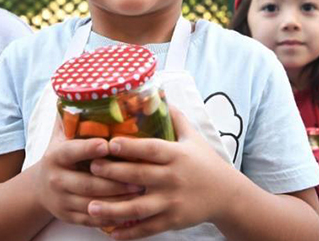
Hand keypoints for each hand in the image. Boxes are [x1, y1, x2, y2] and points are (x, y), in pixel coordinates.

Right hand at [27, 117, 141, 227]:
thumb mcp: (59, 136)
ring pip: (94, 203)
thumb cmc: (60, 156)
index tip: (106, 144)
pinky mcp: (69, 217)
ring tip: (142, 192)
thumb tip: (81, 84)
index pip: (72, 152)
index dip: (88, 148)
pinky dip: (113, 217)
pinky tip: (132, 211)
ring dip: (119, 200)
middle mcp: (57, 180)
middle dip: (115, 180)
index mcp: (55, 156)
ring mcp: (62, 201)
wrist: (39, 189)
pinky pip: (94, 220)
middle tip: (140, 176)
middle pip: (89, 182)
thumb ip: (70, 115)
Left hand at [86, 107, 238, 239]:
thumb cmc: (205, 162)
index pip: (151, 149)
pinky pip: (147, 228)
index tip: (109, 143)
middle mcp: (173, 178)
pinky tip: (111, 233)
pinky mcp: (173, 221)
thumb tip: (158, 91)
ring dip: (113, 208)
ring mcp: (172, 201)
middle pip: (139, 176)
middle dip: (113, 172)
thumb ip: (175, 117)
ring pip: (139, 207)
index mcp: (176, 155)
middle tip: (91, 168)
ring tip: (91, 207)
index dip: (130, 146)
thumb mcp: (194, 137)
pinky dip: (129, 232)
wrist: (227, 194)